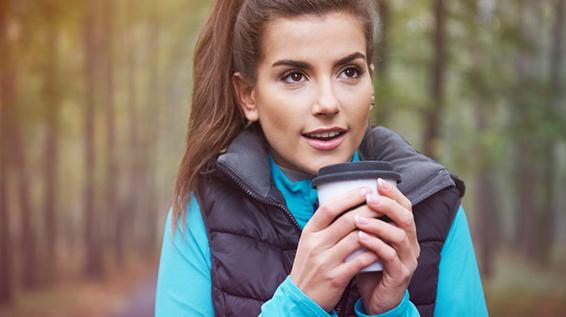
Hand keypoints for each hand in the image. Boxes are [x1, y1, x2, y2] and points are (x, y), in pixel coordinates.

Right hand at [290, 186, 381, 310]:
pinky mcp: (336, 277)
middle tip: (384, 203)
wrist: (301, 298)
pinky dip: (373, 252)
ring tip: (388, 223)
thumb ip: (324, 226)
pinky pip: (359, 261)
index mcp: (309, 232)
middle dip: (369, 209)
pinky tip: (383, 247)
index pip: (329, 208)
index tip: (366, 190)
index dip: (349, 197)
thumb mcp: (309, 243)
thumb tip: (344, 204)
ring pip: (356, 239)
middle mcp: (316, 244)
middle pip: (346, 220)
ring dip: (375, 229)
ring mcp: (325, 261)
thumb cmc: (309, 267)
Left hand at [355, 178, 419, 314]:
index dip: (393, 193)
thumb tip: (347, 198)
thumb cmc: (370, 267)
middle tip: (368, 197)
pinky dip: (375, 245)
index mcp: (405, 233)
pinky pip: (390, 256)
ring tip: (357, 219)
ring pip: (399, 236)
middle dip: (387, 205)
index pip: (405, 207)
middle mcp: (411, 244)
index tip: (377, 181)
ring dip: (377, 224)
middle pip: (406, 217)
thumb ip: (366, 223)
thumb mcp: (369, 242)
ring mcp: (407, 260)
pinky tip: (360, 238)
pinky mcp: (400, 275)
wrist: (377, 301)